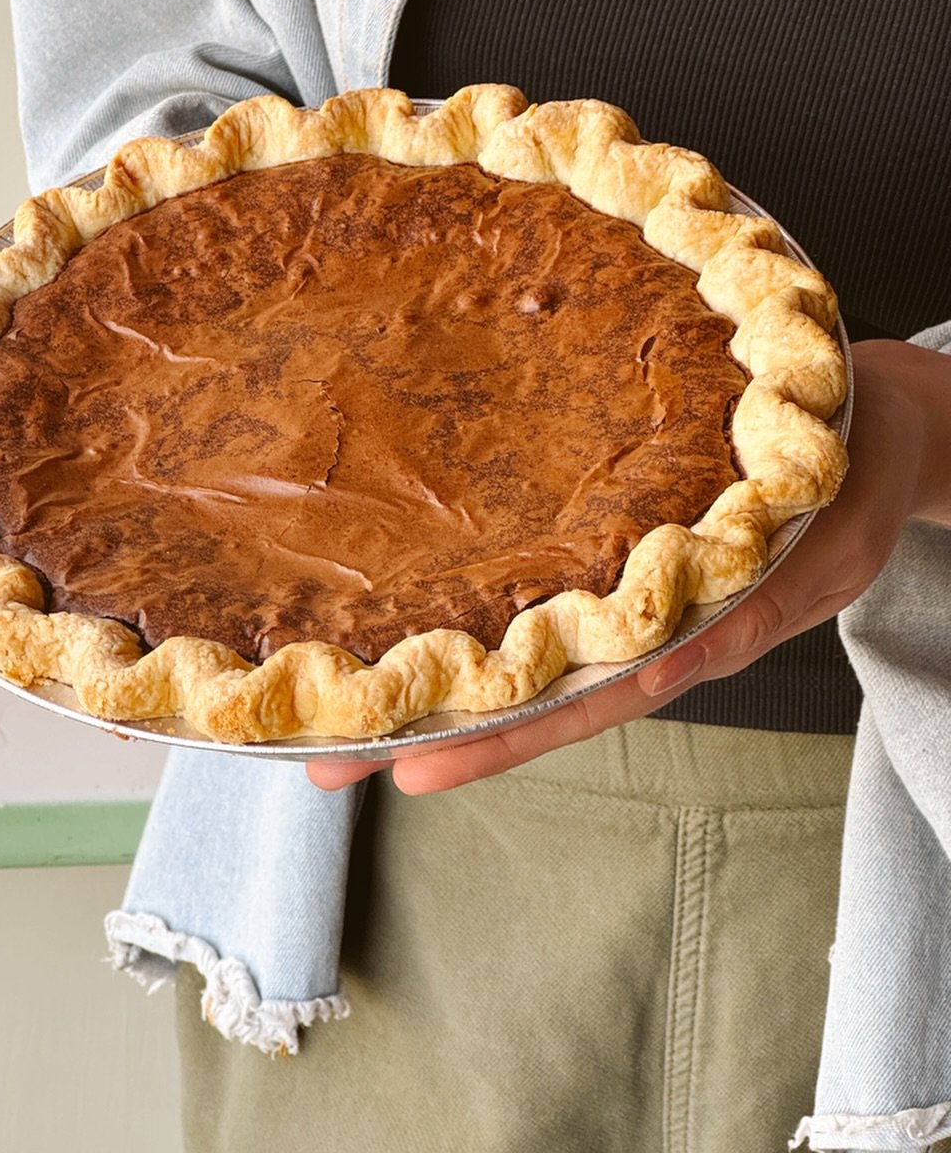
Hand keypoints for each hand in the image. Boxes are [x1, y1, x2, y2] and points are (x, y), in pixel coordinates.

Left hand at [308, 338, 950, 796]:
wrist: (868, 425)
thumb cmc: (839, 489)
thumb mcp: (809, 558)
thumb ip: (736, 615)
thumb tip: (647, 676)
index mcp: (681, 629)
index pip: (574, 702)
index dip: (493, 739)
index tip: (407, 767)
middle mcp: (632, 617)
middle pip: (518, 686)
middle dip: (424, 724)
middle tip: (324, 760)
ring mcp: (617, 582)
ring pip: (515, 642)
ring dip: (429, 674)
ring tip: (328, 700)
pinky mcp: (613, 540)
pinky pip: (542, 583)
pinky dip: (475, 606)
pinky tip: (404, 615)